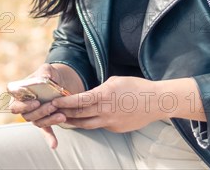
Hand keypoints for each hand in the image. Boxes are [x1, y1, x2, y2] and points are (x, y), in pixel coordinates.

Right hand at [8, 63, 83, 148]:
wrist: (59, 81)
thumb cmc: (48, 74)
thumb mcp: (47, 70)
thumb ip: (44, 72)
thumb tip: (44, 78)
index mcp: (19, 95)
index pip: (14, 104)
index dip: (23, 105)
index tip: (36, 102)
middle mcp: (24, 107)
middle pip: (27, 115)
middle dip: (40, 112)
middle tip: (52, 106)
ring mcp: (34, 115)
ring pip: (38, 122)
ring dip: (49, 120)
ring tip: (62, 116)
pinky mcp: (45, 121)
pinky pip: (46, 131)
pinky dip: (50, 138)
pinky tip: (54, 145)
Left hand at [44, 76, 164, 132]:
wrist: (157, 101)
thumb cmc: (136, 87)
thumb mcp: (114, 81)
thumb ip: (99, 89)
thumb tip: (89, 95)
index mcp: (103, 95)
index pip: (78, 100)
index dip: (64, 102)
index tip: (53, 102)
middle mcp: (105, 111)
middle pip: (79, 114)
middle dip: (64, 113)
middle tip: (52, 112)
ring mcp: (111, 122)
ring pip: (86, 124)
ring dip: (73, 122)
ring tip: (63, 119)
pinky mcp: (116, 129)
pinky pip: (100, 126)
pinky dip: (90, 122)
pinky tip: (85, 120)